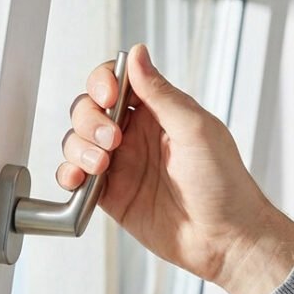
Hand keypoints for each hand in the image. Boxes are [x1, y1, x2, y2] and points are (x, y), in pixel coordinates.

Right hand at [57, 43, 293, 293]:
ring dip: (79, 147)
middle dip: (90, 120)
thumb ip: (161, 93)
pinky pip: (76, 176)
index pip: (117, 80)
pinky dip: (68, 173)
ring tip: (101, 165)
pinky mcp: (110, 194)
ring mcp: (121, 163)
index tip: (108, 97)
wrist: (225, 239)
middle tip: (112, 140)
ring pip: (77, 140)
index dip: (103, 83)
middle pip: (89, 109)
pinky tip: (79, 179)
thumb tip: (137, 54)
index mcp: (158, 111)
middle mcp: (135, 133)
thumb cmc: (224, 185)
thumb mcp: (196, 129)